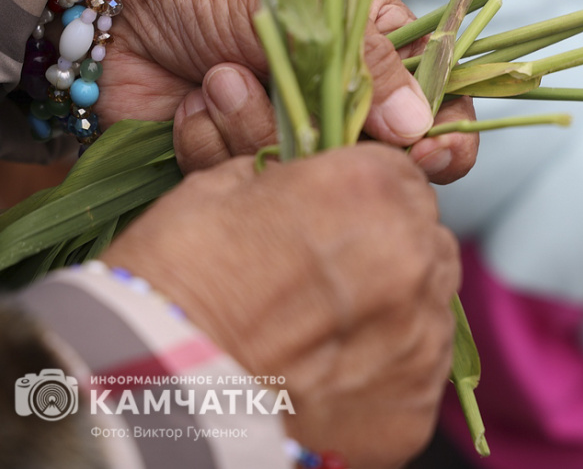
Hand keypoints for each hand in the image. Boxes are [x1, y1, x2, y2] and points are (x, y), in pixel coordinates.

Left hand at [97, 0, 476, 182]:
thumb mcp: (305, 6)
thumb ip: (371, 64)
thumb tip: (420, 126)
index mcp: (373, 56)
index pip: (437, 110)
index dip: (444, 140)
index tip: (429, 153)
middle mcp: (338, 107)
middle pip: (379, 167)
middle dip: (332, 147)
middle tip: (301, 124)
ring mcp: (287, 141)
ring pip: (306, 183)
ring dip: (253, 130)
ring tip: (217, 77)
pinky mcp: (236, 168)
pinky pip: (243, 186)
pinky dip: (210, 145)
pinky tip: (190, 104)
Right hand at [100, 144, 459, 468]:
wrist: (152, 392)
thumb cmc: (175, 280)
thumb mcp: (222, 189)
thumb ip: (292, 180)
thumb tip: (306, 186)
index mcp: (371, 190)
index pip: (404, 176)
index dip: (369, 194)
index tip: (341, 215)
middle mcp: (413, 257)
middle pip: (426, 238)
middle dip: (390, 247)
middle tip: (332, 276)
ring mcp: (421, 337)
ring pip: (431, 306)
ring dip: (394, 308)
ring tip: (329, 332)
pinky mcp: (414, 406)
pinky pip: (417, 372)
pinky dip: (386, 370)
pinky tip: (333, 375)